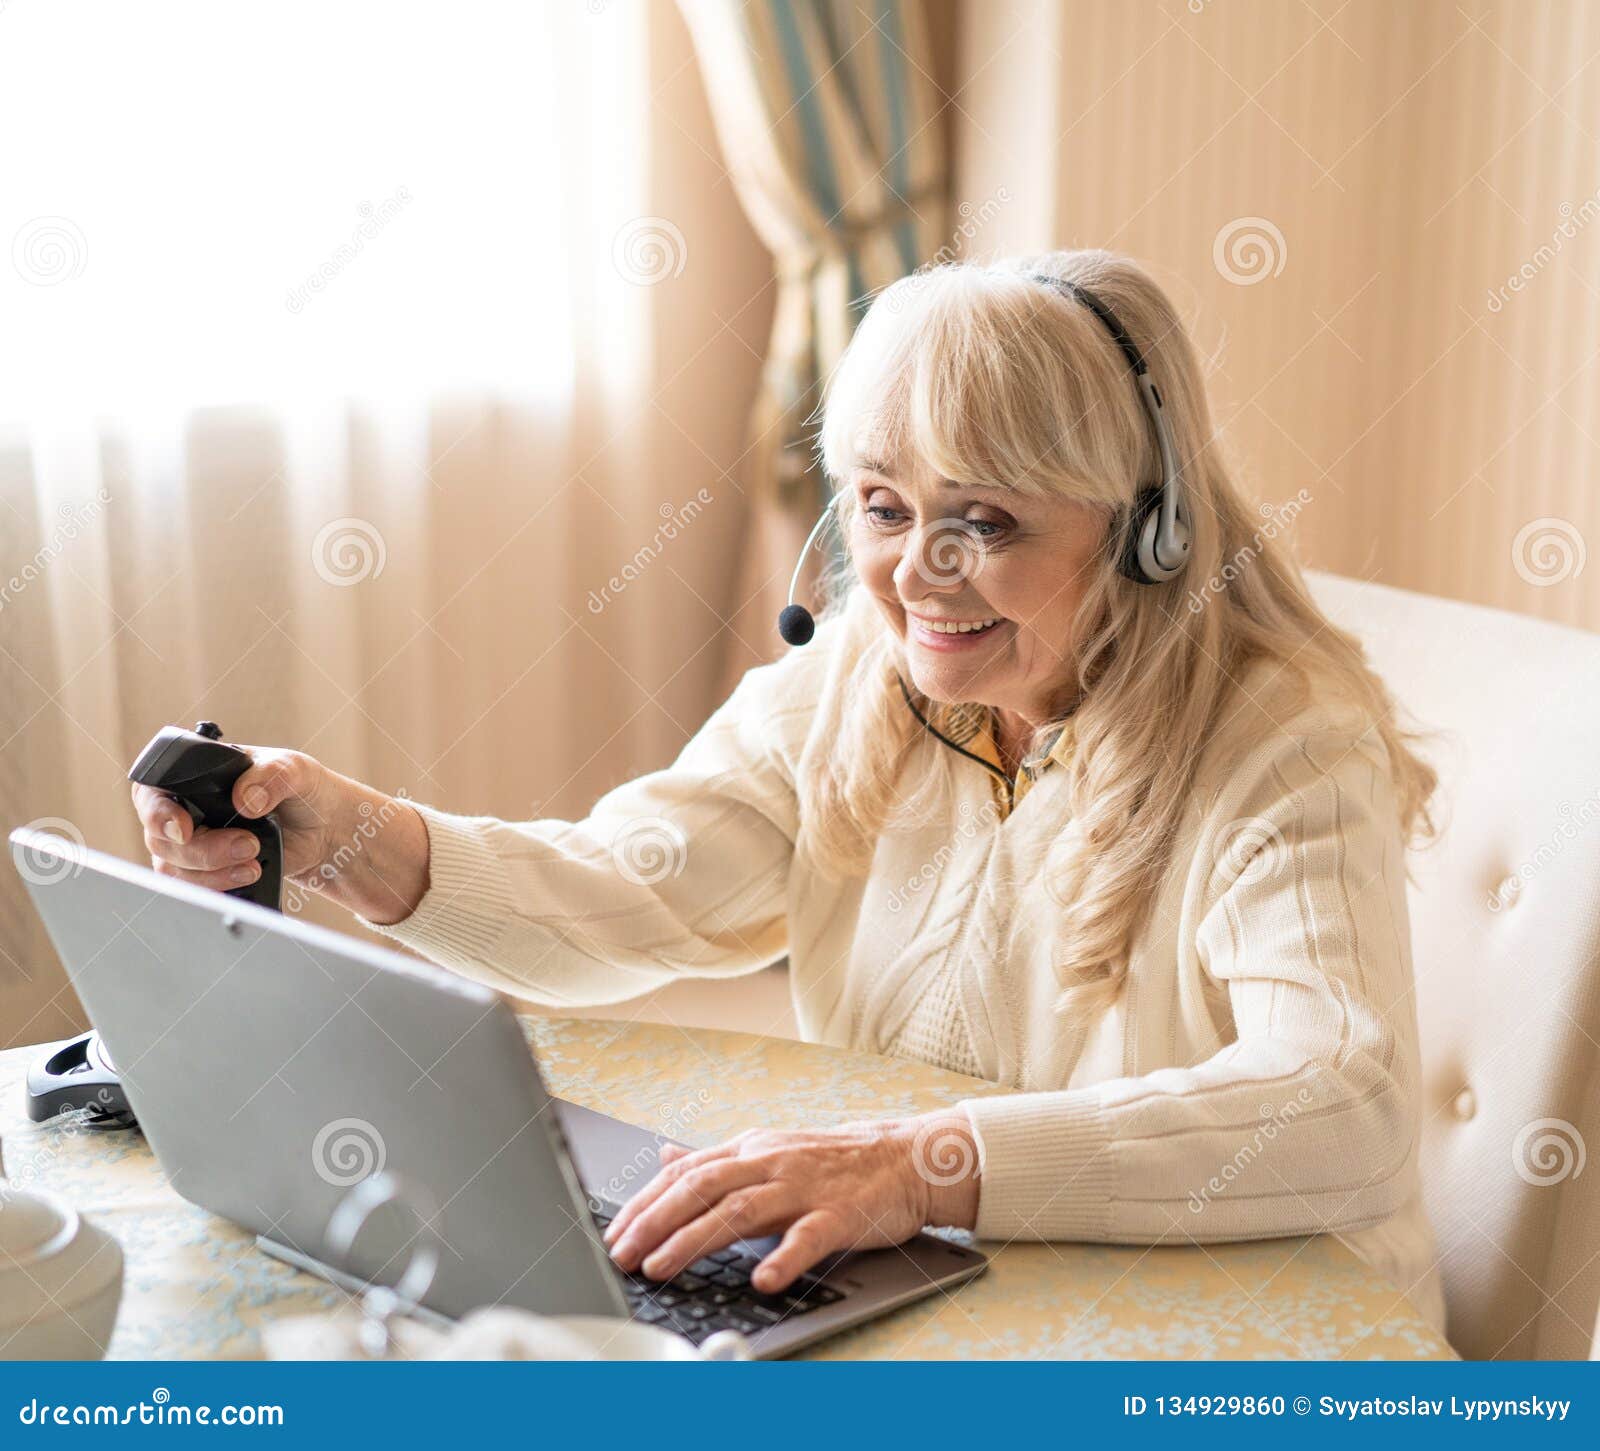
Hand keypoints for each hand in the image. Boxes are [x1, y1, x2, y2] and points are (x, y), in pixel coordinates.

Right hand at [131, 746, 430, 924]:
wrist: (325, 828)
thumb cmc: (303, 789)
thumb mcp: (294, 770)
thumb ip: (271, 776)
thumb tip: (245, 800)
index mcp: (193, 775)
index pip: (151, 792)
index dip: (157, 813)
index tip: (183, 830)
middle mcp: (184, 810)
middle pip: (162, 840)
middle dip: (203, 850)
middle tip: (248, 845)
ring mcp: (193, 844)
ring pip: (174, 869)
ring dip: (212, 873)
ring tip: (254, 863)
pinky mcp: (207, 872)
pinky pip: (194, 889)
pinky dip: (219, 887)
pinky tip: (248, 876)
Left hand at [601, 1110, 980, 1293]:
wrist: (905, 1157)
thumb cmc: (833, 1162)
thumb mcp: (768, 1150)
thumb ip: (716, 1159)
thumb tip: (663, 1155)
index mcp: (750, 1150)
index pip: (686, 1173)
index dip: (645, 1202)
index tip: (613, 1233)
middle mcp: (770, 1162)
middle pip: (702, 1187)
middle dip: (656, 1221)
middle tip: (623, 1254)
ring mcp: (804, 1186)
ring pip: (741, 1209)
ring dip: (696, 1239)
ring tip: (662, 1266)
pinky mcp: (839, 1212)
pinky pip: (807, 1236)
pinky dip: (783, 1258)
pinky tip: (762, 1280)